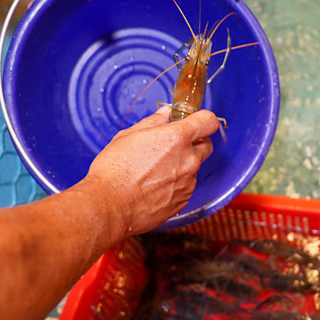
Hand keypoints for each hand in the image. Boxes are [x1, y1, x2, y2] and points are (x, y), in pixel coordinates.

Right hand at [85, 107, 219, 235]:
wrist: (110, 205)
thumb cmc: (114, 170)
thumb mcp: (129, 136)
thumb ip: (153, 122)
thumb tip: (165, 114)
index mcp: (177, 138)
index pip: (208, 121)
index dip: (203, 119)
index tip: (195, 121)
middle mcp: (189, 160)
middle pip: (207, 146)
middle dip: (195, 143)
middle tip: (173, 146)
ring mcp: (188, 182)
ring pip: (194, 168)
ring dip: (182, 166)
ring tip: (155, 171)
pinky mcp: (183, 200)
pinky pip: (185, 187)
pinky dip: (175, 184)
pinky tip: (154, 186)